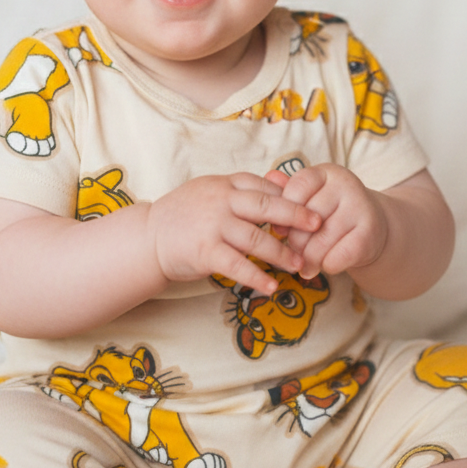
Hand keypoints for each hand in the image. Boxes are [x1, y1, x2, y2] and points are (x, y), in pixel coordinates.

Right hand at [146, 173, 320, 293]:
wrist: (148, 238)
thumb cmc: (185, 215)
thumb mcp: (212, 191)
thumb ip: (244, 189)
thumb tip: (282, 181)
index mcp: (225, 184)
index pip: (265, 187)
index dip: (290, 198)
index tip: (311, 209)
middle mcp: (221, 201)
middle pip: (267, 207)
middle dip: (296, 216)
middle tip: (318, 226)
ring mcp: (213, 226)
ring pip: (257, 238)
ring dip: (281, 253)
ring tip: (299, 264)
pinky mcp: (204, 251)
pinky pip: (237, 265)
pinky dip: (257, 277)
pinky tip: (271, 286)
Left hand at [265, 165, 386, 278]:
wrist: (374, 229)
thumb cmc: (332, 214)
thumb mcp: (312, 198)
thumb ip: (289, 191)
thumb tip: (269, 177)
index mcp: (326, 173)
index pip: (296, 189)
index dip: (284, 213)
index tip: (281, 229)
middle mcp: (346, 185)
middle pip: (305, 219)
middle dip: (295, 241)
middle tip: (294, 252)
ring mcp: (360, 208)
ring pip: (319, 242)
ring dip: (309, 259)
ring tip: (307, 263)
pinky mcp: (369, 235)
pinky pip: (335, 258)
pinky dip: (326, 266)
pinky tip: (326, 265)